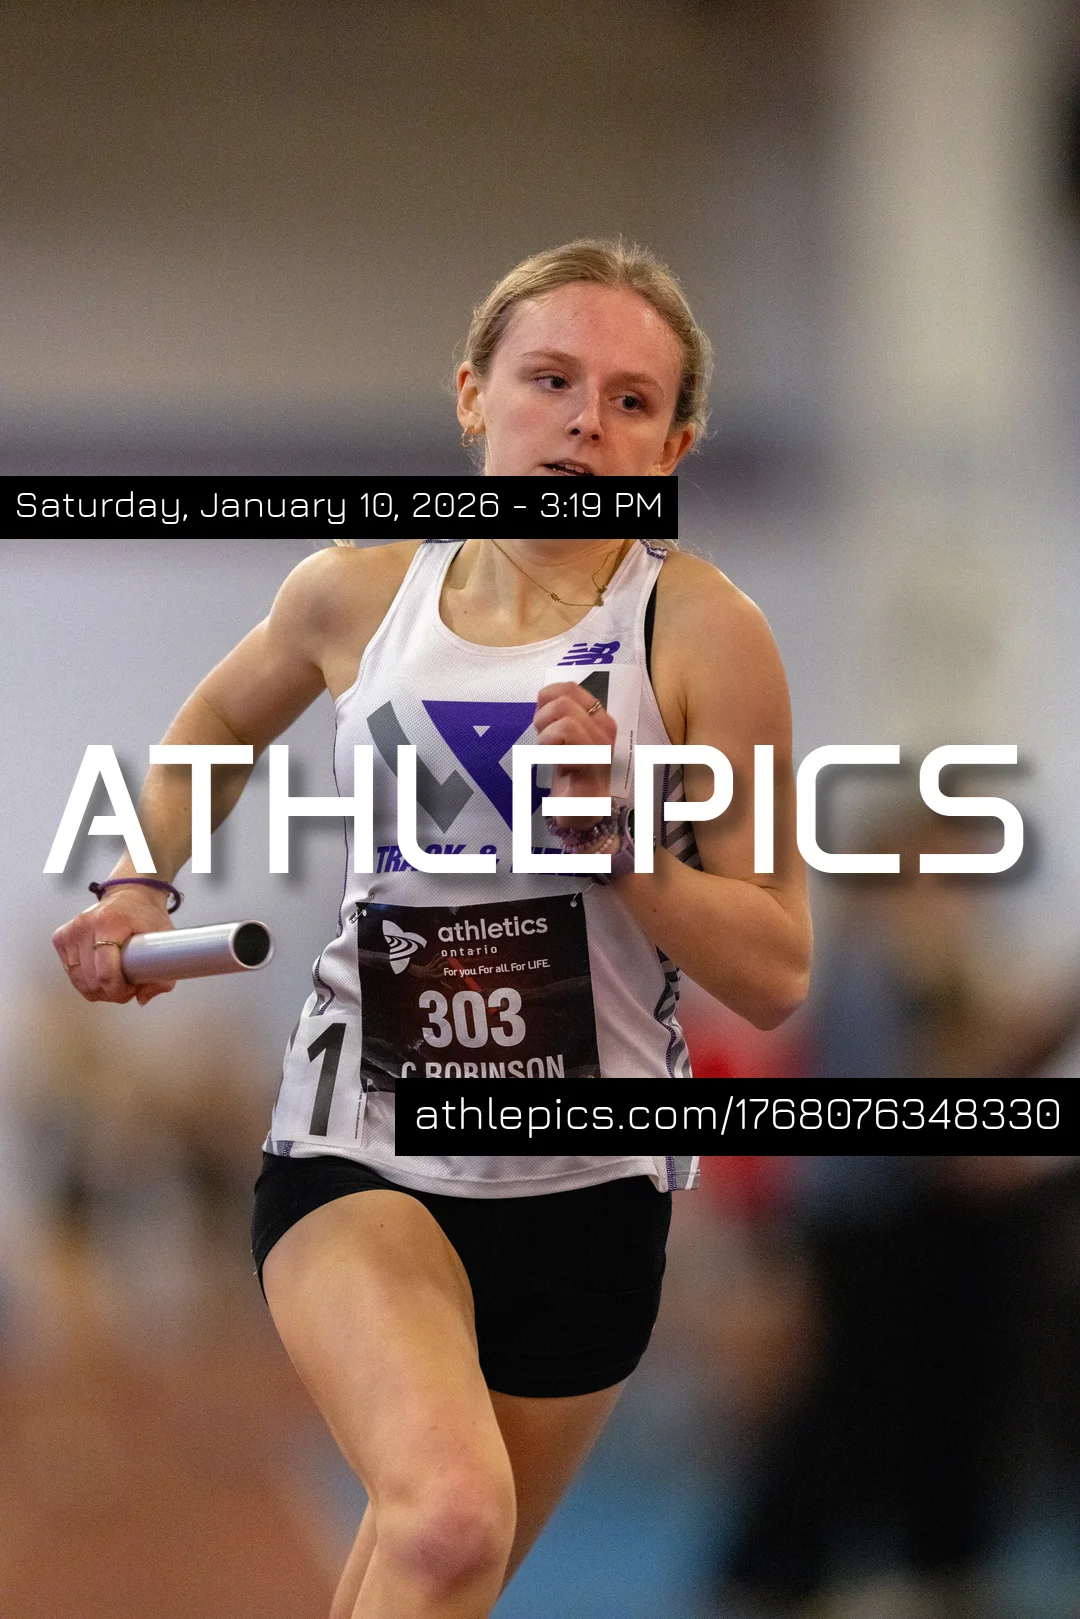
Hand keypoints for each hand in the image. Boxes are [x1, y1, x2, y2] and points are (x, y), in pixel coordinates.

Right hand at [52, 888, 177, 1005]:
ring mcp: (70, 931)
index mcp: (110, 922)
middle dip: (111, 992)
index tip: (133, 989)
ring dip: (98, 990)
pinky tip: (100, 973)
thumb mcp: (164, 940)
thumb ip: (163, 974)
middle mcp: (85, 925)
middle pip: (92, 981)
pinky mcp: (61, 937)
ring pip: (78, 981)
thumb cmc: (147, 917)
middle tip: (127, 986)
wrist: (130, 894)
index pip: (106, 973)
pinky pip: (71, 973)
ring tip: (115, 981)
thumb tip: (142, 999)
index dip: (120, 991)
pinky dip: (85, 981)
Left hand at [533, 681, 616, 827]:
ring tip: (551, 756)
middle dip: (543, 719)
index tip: (546, 725)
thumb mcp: (564, 736)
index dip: (546, 702)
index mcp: (598, 716)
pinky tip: (558, 765)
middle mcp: (605, 727)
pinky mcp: (593, 766)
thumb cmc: (570, 773)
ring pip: (564, 719)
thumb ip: (559, 712)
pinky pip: (568, 742)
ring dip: (546, 737)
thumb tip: (546, 694)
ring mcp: (601, 746)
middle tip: (545, 743)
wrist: (580, 810)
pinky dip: (552, 750)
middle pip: (564, 700)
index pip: (568, 688)